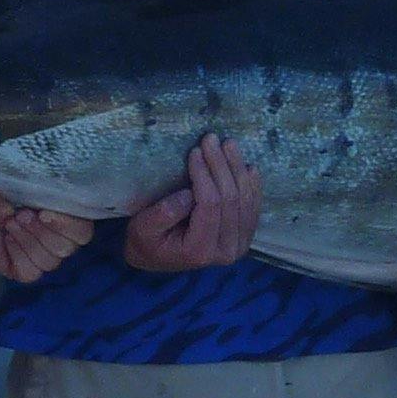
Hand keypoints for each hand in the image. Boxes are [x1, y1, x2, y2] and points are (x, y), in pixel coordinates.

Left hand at [0, 184, 96, 283]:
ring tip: (11, 223)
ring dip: (27, 239)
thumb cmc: (4, 191)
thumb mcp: (27, 184)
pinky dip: (17, 253)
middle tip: (21, 215)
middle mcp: (62, 241)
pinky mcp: (27, 271)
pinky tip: (7, 239)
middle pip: (67, 248)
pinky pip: (31, 270)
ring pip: (49, 261)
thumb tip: (58, 195)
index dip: (67, 225)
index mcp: (69, 219)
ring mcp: (46, 258)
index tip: (43, 211)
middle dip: (41, 231)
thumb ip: (50, 191)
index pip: (83, 231)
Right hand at [123, 135, 261, 273]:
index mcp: (200, 251)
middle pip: (231, 200)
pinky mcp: (245, 235)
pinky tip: (248, 166)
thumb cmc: (147, 242)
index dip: (205, 175)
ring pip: (246, 200)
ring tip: (228, 144)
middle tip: (211, 139)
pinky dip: (252, 184)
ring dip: (237, 169)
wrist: (159, 258)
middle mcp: (225, 251)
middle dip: (221, 165)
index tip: (195, 150)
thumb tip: (188, 194)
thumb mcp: (142, 230)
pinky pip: (254, 206)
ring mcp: (239, 244)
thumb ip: (162, 215)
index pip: (210, 205)